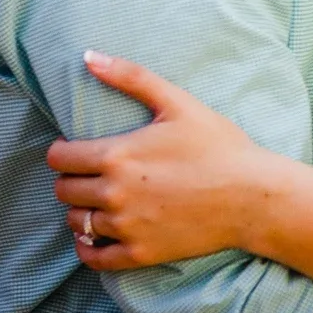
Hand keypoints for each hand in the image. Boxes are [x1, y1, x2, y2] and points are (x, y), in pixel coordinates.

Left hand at [46, 51, 280, 272]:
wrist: (252, 196)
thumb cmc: (218, 145)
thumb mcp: (177, 102)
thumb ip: (130, 77)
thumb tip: (88, 56)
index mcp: (117, 156)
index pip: (59, 159)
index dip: (62, 151)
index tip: (76, 149)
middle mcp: (114, 194)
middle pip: (63, 191)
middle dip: (72, 178)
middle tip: (91, 172)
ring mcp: (126, 227)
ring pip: (76, 222)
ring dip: (81, 210)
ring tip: (99, 199)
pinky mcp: (140, 253)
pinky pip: (93, 257)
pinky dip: (88, 246)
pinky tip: (97, 234)